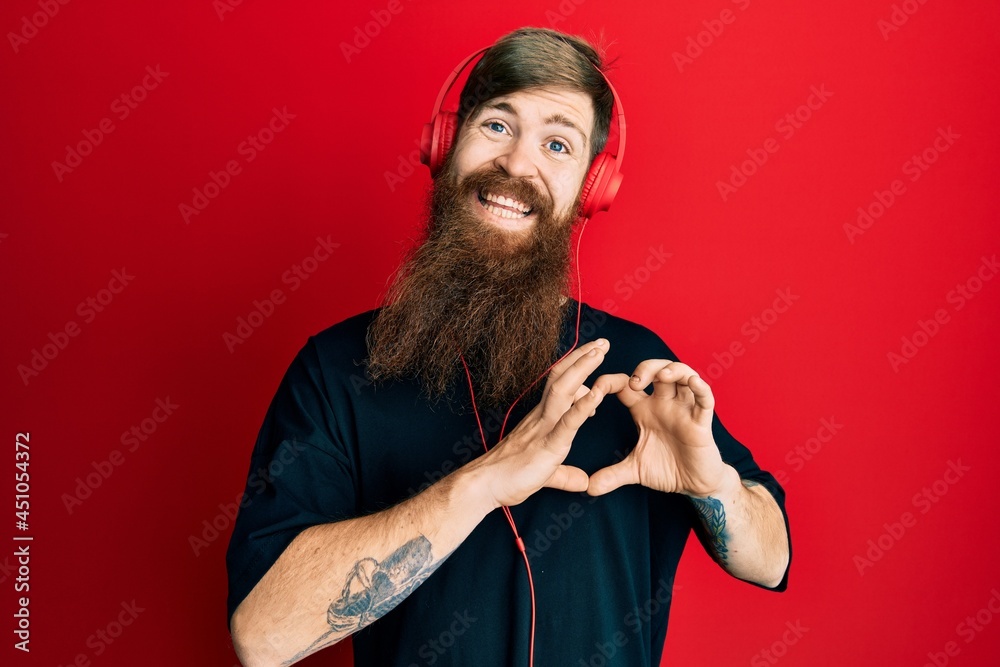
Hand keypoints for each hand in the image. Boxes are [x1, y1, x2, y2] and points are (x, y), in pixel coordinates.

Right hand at [469, 338, 610, 507]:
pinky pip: (567, 422)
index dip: (576, 366)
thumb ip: (565, 475)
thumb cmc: (508, 478)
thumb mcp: (546, 475)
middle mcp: (542, 417)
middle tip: (603, 341)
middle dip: (583, 357)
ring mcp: (544, 428)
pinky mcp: (548, 445)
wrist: (483, 486)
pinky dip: (583, 406)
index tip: (594, 352)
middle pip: (562, 378)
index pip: (560, 384)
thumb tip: (583, 482)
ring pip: (564, 390)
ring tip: (600, 352)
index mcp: (541, 419)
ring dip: (583, 369)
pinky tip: (597, 394)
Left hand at [587, 360, 733, 497]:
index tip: (597, 389)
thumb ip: (611, 475)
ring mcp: (684, 410)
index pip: (626, 385)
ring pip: (683, 375)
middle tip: (634, 382)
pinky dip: (701, 388)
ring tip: (662, 377)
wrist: (695, 485)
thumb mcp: (634, 470)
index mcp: (644, 410)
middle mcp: (663, 404)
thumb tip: (588, 488)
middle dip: (645, 369)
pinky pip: (705, 399)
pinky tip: (694, 383)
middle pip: (656, 370)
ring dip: (673, 370)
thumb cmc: (667, 469)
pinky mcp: (701, 422)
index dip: (611, 382)